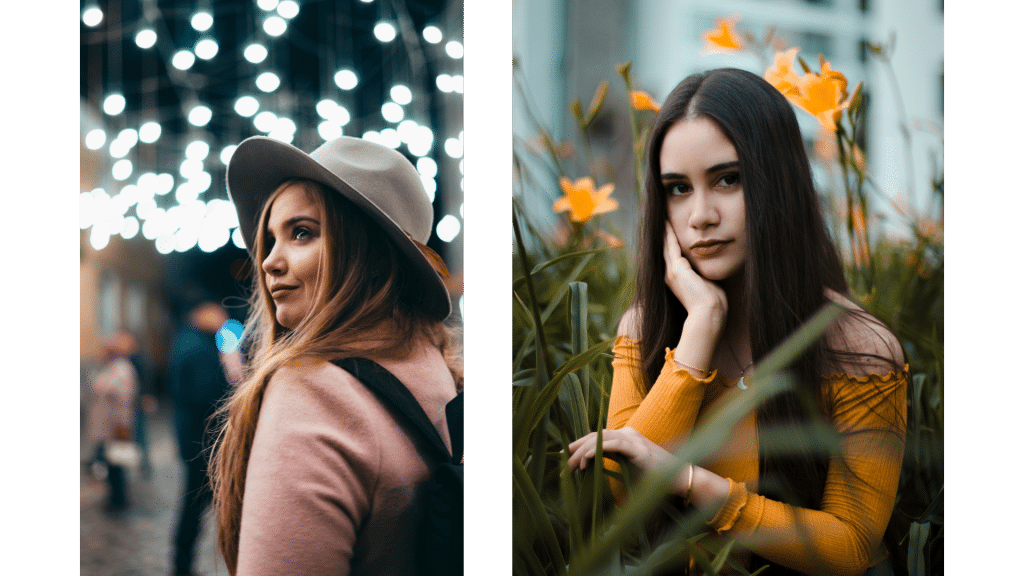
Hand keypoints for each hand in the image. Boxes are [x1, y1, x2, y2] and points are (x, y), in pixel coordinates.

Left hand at [566, 427, 681, 485]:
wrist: (678, 479)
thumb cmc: (655, 478)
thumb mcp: (629, 469)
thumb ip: (613, 465)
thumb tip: (592, 473)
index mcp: (625, 437)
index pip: (597, 437)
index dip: (579, 444)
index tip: (564, 454)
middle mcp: (627, 433)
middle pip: (595, 436)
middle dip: (576, 447)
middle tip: (560, 460)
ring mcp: (632, 438)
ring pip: (600, 439)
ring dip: (582, 451)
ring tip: (569, 464)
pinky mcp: (637, 447)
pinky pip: (612, 444)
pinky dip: (596, 450)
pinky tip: (585, 460)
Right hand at [663, 223, 727, 325]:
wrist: (708, 314)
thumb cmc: (712, 303)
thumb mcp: (706, 283)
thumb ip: (704, 273)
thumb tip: (710, 267)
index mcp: (676, 279)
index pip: (672, 257)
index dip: (670, 243)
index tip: (670, 231)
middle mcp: (670, 275)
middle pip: (664, 250)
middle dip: (663, 235)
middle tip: (661, 220)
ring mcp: (671, 272)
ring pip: (665, 246)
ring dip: (663, 232)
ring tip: (662, 218)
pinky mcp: (676, 269)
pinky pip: (671, 246)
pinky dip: (668, 234)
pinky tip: (666, 223)